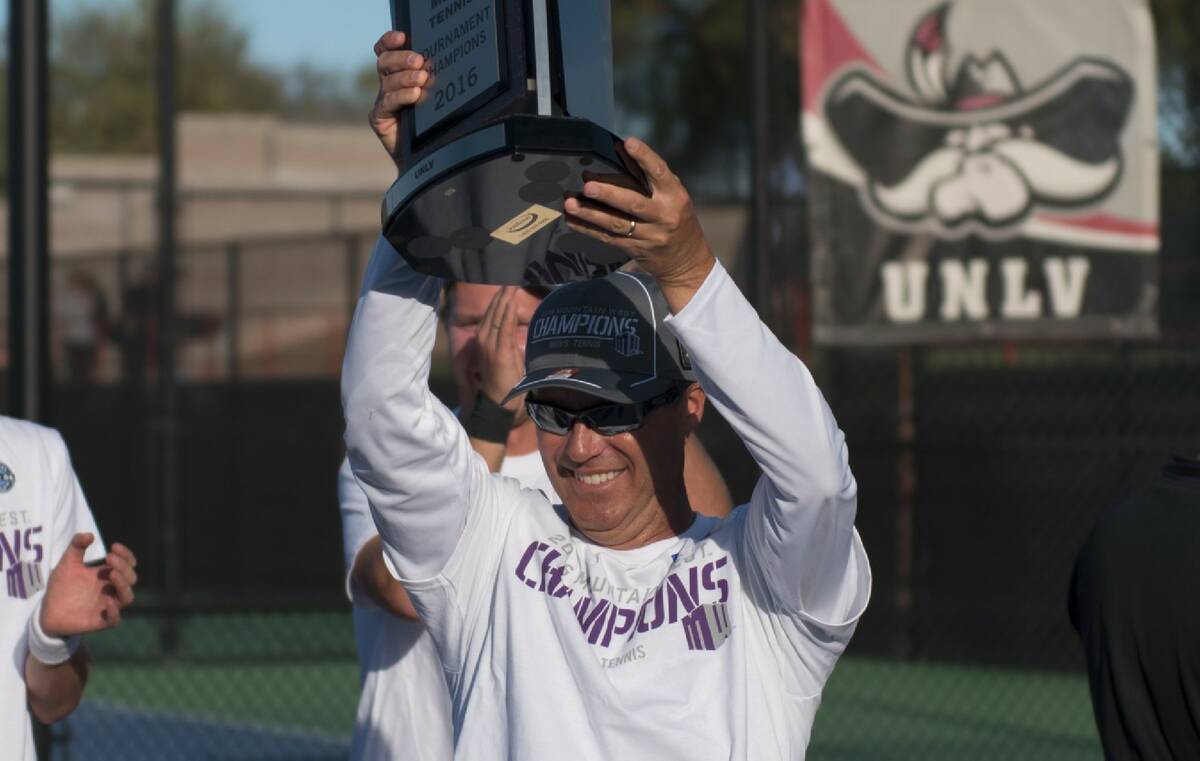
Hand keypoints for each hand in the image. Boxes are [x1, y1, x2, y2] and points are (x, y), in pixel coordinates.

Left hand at [40, 533, 137, 637]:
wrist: (46, 612)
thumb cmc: (61, 587)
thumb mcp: (67, 563)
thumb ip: (76, 547)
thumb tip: (90, 535)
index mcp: (108, 575)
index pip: (128, 564)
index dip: (126, 555)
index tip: (114, 546)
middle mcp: (112, 590)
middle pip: (131, 578)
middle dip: (124, 566)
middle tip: (109, 558)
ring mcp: (107, 606)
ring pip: (128, 597)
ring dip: (124, 585)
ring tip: (112, 574)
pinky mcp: (100, 621)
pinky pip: (115, 619)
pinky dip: (115, 611)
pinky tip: (107, 600)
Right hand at [370, 30, 431, 170]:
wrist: (427, 158)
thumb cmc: (436, 125)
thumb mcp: (437, 98)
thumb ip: (434, 79)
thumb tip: (445, 61)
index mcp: (399, 74)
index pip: (386, 50)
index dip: (390, 41)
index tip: (402, 37)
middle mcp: (387, 85)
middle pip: (384, 62)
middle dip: (401, 58)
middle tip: (419, 61)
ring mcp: (382, 101)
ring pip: (387, 81)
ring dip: (405, 77)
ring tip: (422, 78)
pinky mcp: (379, 118)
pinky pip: (387, 102)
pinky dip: (402, 96)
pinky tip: (415, 95)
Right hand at [475, 287, 526, 415]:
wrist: (498, 403)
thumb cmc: (504, 382)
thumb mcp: (507, 356)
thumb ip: (508, 339)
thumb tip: (514, 326)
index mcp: (484, 340)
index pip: (491, 314)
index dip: (498, 298)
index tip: (507, 284)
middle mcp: (483, 340)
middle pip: (493, 311)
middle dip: (502, 294)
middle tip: (511, 276)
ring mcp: (490, 346)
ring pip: (497, 316)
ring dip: (504, 299)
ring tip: (511, 284)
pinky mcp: (499, 352)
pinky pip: (503, 328)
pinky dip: (507, 313)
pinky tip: (511, 301)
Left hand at [563, 138, 715, 307]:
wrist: (686, 261)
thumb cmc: (676, 218)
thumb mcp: (673, 196)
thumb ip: (650, 178)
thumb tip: (619, 150)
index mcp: (675, 196)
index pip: (659, 172)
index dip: (644, 157)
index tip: (628, 143)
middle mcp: (663, 216)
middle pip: (633, 203)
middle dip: (609, 194)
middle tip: (587, 185)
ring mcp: (650, 235)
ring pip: (616, 223)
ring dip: (591, 213)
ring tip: (570, 203)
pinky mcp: (635, 249)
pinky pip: (608, 238)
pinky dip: (588, 229)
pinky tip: (572, 220)